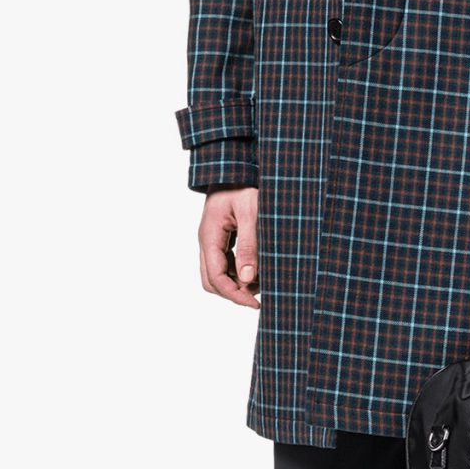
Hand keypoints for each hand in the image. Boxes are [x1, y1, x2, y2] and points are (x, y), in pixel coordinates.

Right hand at [198, 186, 260, 307]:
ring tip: (262, 282)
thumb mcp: (251, 212)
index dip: (234, 294)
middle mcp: (207, 240)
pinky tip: (257, 269)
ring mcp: (212, 239)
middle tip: (258, 299)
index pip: (216, 277)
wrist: (234, 165)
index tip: (255, 303)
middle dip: (233, 293)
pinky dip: (239, 271)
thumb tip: (247, 277)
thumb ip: (249, 244)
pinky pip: (225, 262)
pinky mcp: (220, 237)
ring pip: (218, 273)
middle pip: (212, 280)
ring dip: (237, 283)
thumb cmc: (243, 183)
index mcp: (209, 236)